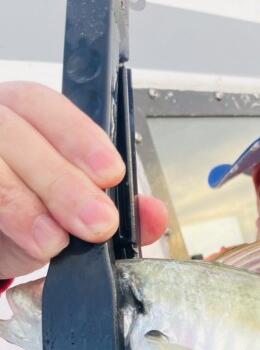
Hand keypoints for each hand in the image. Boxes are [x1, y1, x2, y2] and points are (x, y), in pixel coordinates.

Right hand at [0, 82, 167, 278]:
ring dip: (21, 206)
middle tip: (96, 224)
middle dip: (61, 182)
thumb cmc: (31, 209)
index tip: (111, 174)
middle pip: (15, 135)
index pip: (45, 107)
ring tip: (53, 242)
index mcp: (22, 115)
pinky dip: (0, 220)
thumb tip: (154, 216)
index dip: (79, 138)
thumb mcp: (73, 209)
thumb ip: (116, 208)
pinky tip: (18, 242)